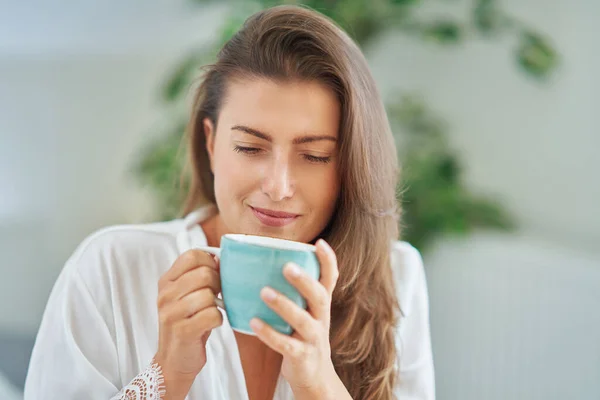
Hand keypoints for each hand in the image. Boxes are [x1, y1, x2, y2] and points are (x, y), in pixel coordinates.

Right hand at [154, 250, 222, 399]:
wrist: (174, 360)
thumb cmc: (187, 322)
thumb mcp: (188, 295)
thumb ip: (199, 275)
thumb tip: (220, 257)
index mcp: (166, 281)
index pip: (192, 255)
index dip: (210, 262)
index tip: (213, 275)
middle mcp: (165, 294)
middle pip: (204, 274)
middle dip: (217, 284)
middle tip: (213, 296)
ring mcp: (171, 313)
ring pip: (209, 295)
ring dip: (216, 305)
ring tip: (209, 311)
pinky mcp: (182, 331)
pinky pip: (213, 315)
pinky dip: (217, 320)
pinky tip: (209, 324)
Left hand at [249, 239, 341, 397]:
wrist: (314, 376)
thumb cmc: (302, 335)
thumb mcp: (306, 311)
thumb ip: (293, 291)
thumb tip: (258, 264)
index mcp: (322, 304)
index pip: (330, 279)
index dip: (328, 261)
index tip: (319, 243)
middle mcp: (322, 318)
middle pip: (320, 297)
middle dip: (305, 281)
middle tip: (287, 266)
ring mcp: (314, 338)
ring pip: (303, 320)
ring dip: (284, 305)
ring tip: (264, 292)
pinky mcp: (302, 356)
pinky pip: (286, 345)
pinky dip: (270, 334)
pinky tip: (253, 322)